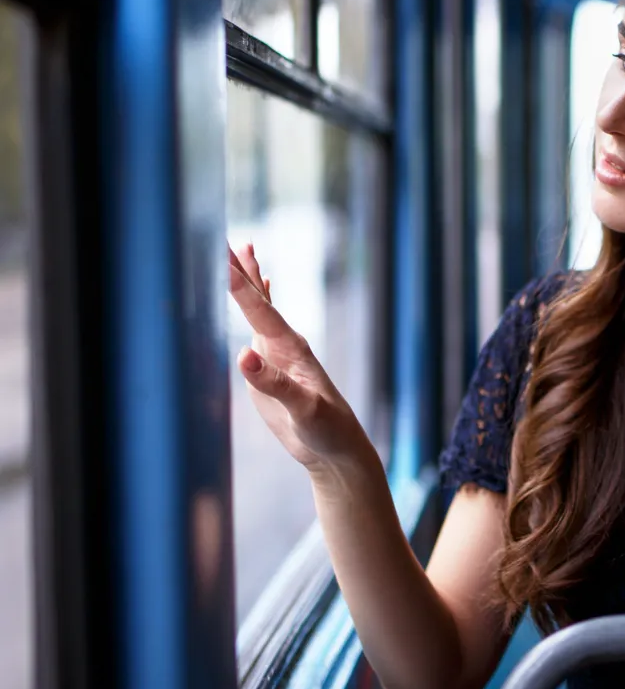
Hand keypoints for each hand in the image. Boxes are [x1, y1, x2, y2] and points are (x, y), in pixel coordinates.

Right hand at [228, 243, 370, 471]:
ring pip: (260, 307)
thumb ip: (274, 384)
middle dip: (242, 272)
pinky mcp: (270, 368)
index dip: (241, 286)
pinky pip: (261, 327)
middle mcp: (285, 345)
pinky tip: (263, 285)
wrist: (337, 449)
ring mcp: (277, 354)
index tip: (224, 258)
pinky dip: (258, 303)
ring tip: (240, 249)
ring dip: (248, 279)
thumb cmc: (327, 429)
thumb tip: (244, 355)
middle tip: (226, 240)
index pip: (261, 311)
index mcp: (292, 349)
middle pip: (259, 301)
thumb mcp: (303, 409)